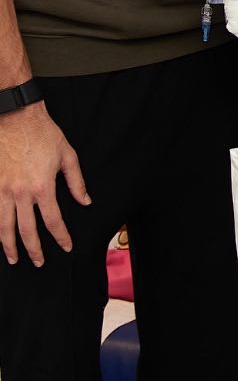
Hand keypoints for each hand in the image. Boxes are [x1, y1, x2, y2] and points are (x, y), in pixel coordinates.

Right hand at [0, 102, 89, 265]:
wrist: (16, 118)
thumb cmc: (44, 134)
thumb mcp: (68, 155)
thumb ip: (76, 182)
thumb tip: (85, 202)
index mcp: (43, 187)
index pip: (53, 221)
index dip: (60, 237)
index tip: (66, 247)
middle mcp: (20, 193)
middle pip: (26, 230)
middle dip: (33, 250)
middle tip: (39, 262)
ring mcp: (2, 190)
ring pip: (3, 226)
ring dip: (9, 246)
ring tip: (14, 258)